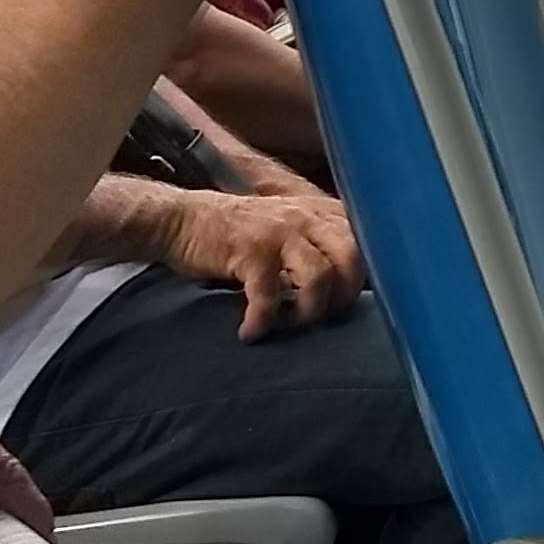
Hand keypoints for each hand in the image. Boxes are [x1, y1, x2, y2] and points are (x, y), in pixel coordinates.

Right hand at [161, 186, 363, 341]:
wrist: (179, 221)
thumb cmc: (234, 233)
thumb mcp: (284, 228)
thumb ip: (316, 245)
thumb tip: (349, 286)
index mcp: (316, 211)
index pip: (364, 239)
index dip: (364, 275)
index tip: (347, 300)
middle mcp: (304, 217)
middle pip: (353, 258)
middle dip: (344, 296)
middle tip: (321, 316)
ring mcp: (277, 232)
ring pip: (319, 279)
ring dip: (307, 313)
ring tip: (288, 326)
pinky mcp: (249, 252)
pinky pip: (270, 296)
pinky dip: (263, 322)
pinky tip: (250, 331)